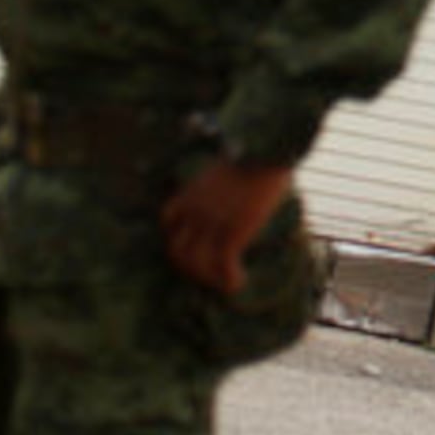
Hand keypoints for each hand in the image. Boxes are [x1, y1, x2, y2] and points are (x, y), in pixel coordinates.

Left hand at [160, 155, 293, 294]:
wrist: (265, 150)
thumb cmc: (257, 151)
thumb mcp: (231, 164)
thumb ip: (226, 179)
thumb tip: (240, 182)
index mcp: (192, 192)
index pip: (169, 220)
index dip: (177, 235)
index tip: (193, 244)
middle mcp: (195, 211)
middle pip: (177, 250)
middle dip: (190, 265)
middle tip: (208, 272)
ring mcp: (212, 224)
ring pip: (196, 264)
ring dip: (208, 278)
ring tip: (225, 282)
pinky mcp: (232, 233)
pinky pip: (223, 266)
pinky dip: (229, 280)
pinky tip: (239, 284)